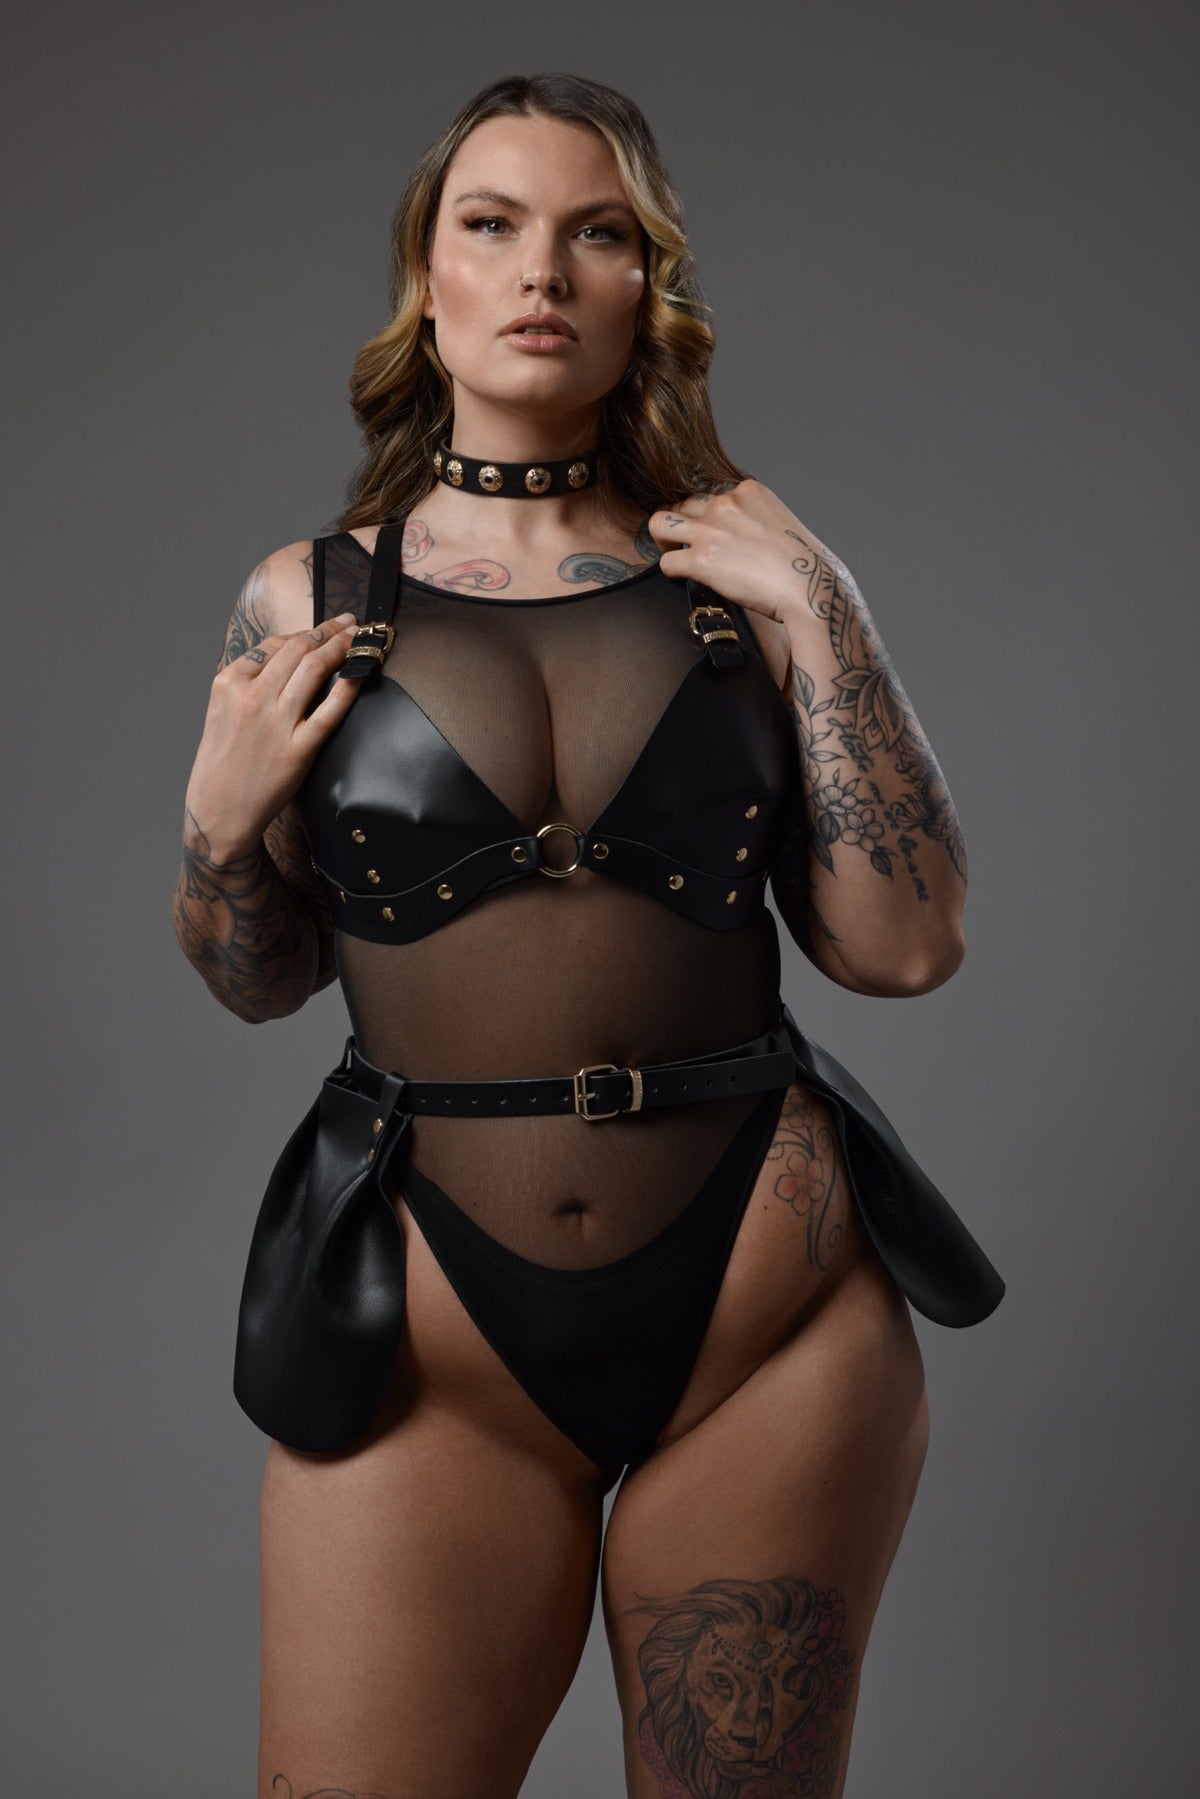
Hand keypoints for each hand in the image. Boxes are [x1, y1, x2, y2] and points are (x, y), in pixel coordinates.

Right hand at [183, 612, 363, 863]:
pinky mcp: (296, 750)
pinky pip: (329, 711)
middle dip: (329, 630)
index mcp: (228, 684)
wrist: (217, 813)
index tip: (324, 626)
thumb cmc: (221, 764)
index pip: (274, 644)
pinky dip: (348, 686)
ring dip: (342, 646)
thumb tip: (283, 659)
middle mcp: (251, 697)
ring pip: (314, 669)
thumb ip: (245, 684)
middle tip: (351, 623)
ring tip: (360, 638)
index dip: (305, 630)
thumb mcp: (220, 713)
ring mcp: (274, 722)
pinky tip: (362, 673)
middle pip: (298, 650)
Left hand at [647, 479, 849, 625]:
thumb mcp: (782, 523)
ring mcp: (712, 530)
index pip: (710, 494)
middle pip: (682, 504)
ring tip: (672, 554)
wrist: (810, 589)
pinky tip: (683, 579)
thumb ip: (755, 520)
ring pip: (660, 523)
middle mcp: (726, 503)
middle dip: (682, 524)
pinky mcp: (702, 560)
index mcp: (748, 491)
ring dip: (662, 540)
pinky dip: (671, 572)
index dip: (706, 515)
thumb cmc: (805, 565)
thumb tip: (741, 539)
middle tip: (685, 545)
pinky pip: (667, 562)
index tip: (711, 533)